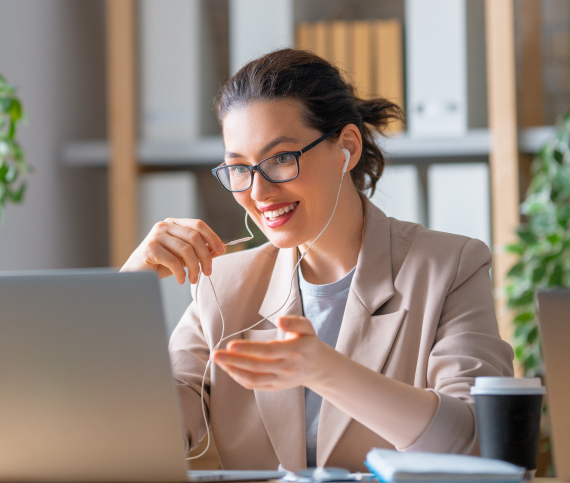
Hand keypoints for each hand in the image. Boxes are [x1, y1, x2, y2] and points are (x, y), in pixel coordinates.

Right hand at [120, 218, 225, 283]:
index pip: (198, 224)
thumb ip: (199, 251)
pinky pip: (173, 261)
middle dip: (205, 257)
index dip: (212, 237)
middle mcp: (165, 226)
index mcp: (174, 224)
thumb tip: (219, 249)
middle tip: (208, 272)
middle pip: (195, 237)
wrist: (136, 274)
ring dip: (194, 267)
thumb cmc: (161, 264)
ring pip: (186, 250)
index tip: (222, 250)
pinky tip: (182, 280)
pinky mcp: (150, 248)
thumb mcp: (183, 257)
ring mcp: (156, 235)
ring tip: (193, 279)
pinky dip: (181, 273)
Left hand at [211, 316, 335, 391]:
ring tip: (218, 361)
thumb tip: (279, 320)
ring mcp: (281, 380)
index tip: (231, 345)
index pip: (268, 351)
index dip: (249, 349)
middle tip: (215, 354)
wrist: (319, 368)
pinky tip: (229, 369)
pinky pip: (255, 385)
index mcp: (294, 351)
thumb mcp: (308, 328)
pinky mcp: (275, 387)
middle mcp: (287, 368)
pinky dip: (240, 379)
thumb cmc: (309, 343)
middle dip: (234, 360)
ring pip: (254, 379)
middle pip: (257, 366)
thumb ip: (295, 322)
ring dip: (233, 371)